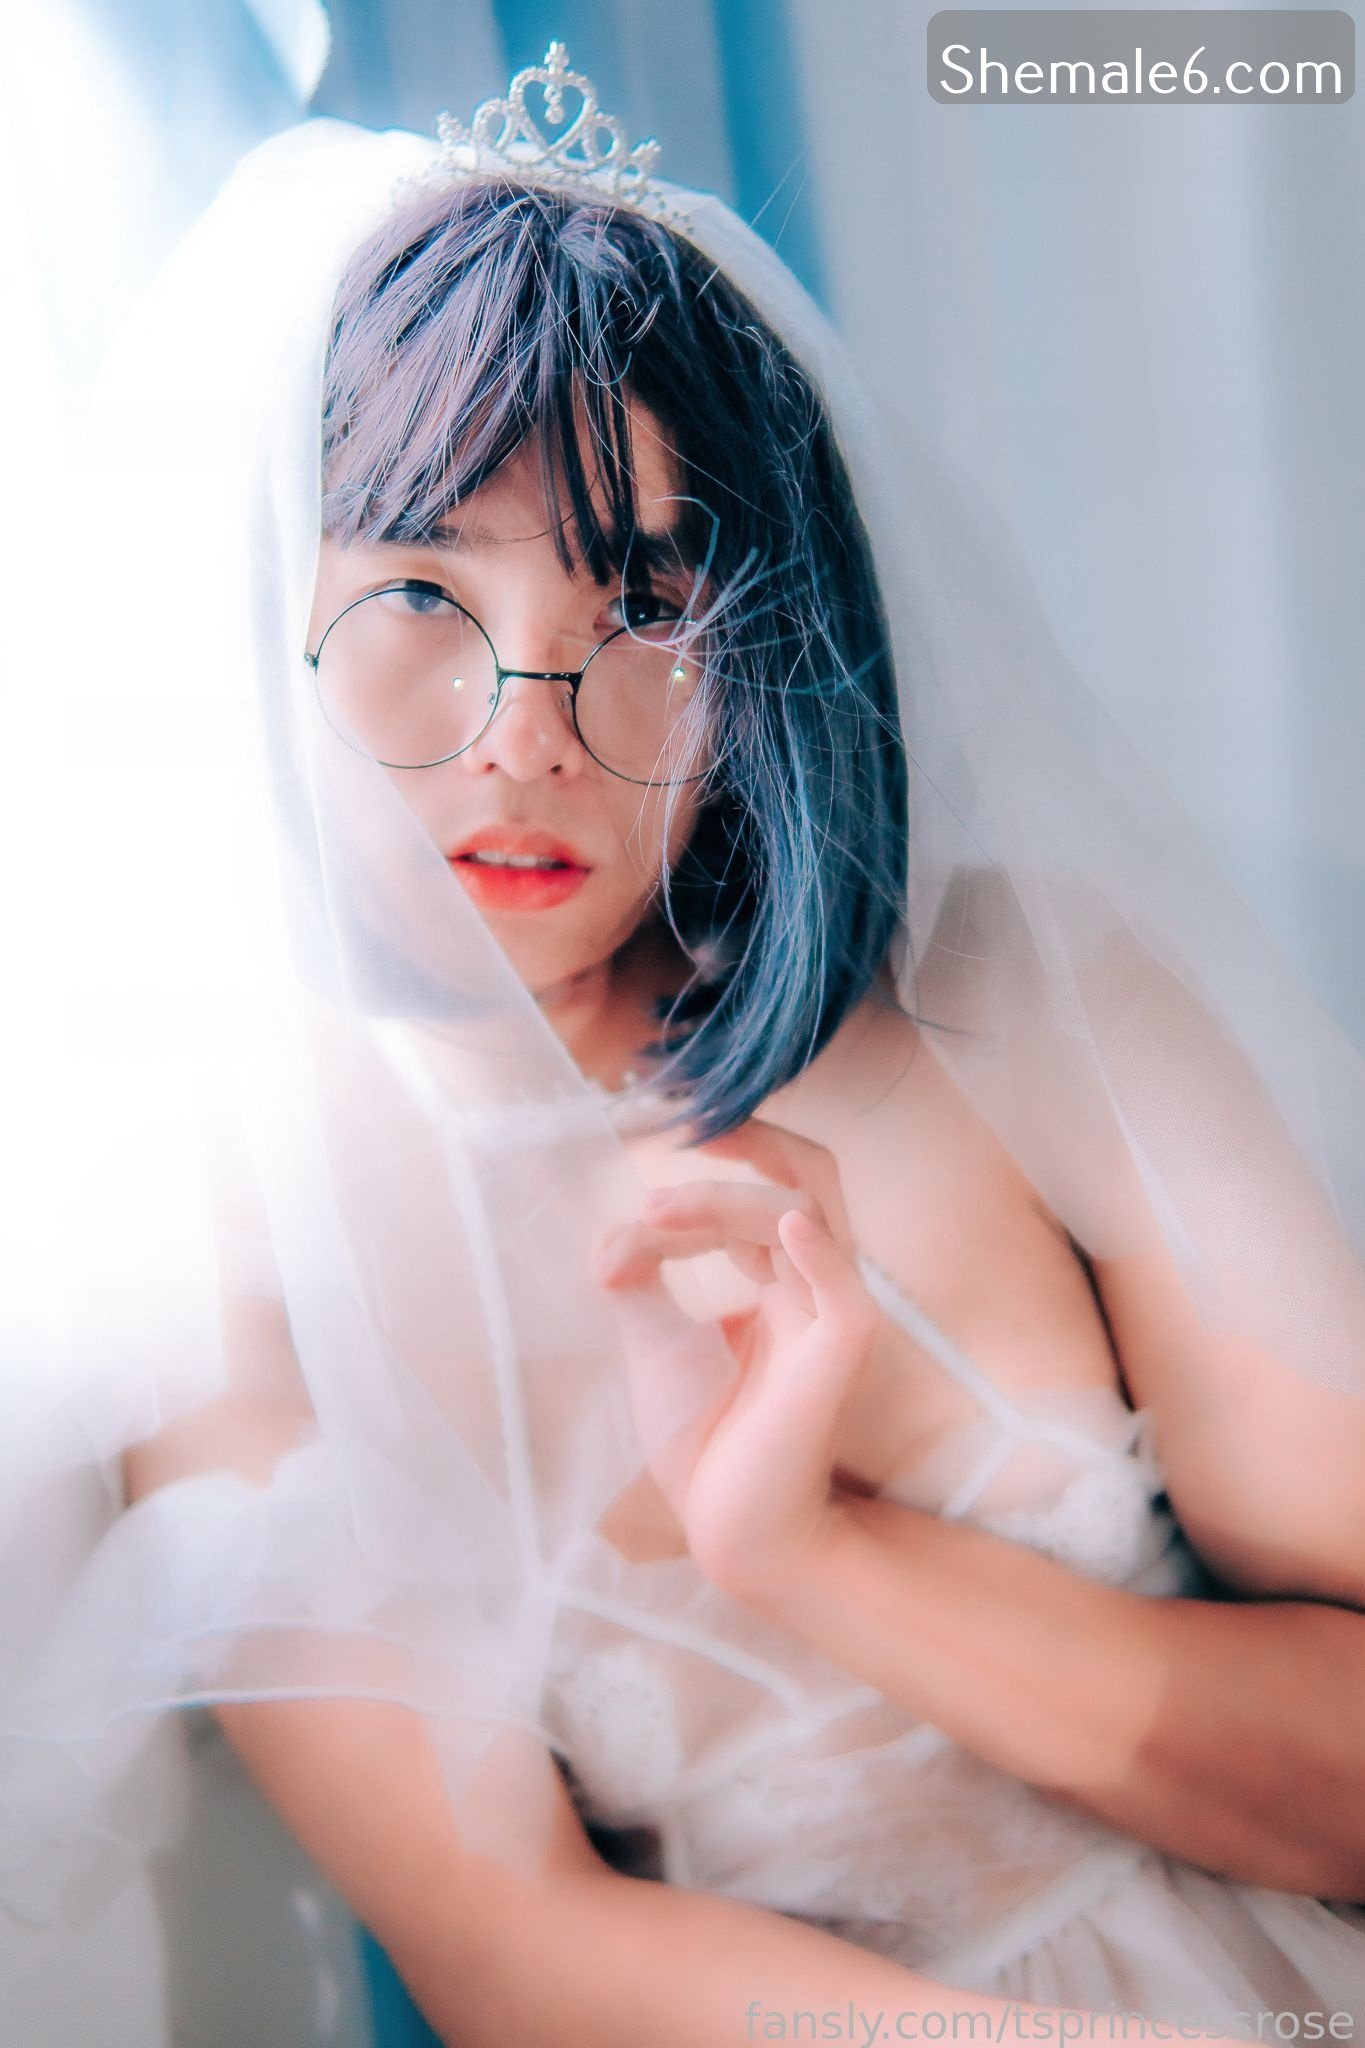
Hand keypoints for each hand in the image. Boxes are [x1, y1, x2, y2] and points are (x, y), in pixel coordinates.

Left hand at [591, 1118, 881, 1601]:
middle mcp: (811, 1293)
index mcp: (778, 1287)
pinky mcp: (839, 1362)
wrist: (728, 1527)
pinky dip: (821, 1253)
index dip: (704, 1188)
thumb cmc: (704, 1444)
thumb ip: (638, 1279)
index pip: (755, 1206)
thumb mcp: (654, 1343)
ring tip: (658, 1211)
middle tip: (656, 1181)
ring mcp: (829, 1322)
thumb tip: (612, 1231)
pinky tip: (785, 1225)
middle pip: (790, 1191)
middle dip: (729, 1171)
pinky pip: (847, 1298)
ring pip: (805, 1219)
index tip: (649, 1187)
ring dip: (729, 1203)